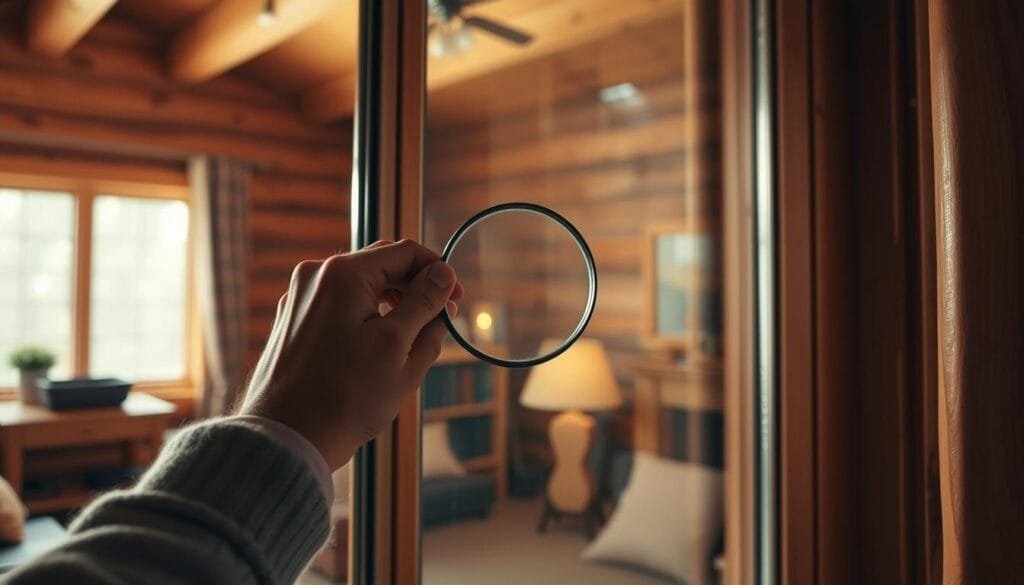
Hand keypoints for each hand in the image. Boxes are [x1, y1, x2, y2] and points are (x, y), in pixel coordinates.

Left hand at [238, 240, 462, 468]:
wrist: (285, 439)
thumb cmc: (346, 398)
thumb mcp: (399, 348)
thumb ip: (425, 304)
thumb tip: (444, 275)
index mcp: (343, 274)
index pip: (406, 252)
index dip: (439, 273)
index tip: (458, 300)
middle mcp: (316, 276)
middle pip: (382, 265)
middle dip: (417, 288)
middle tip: (443, 319)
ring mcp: (300, 298)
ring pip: (362, 287)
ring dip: (394, 304)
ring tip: (415, 339)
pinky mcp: (293, 321)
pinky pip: (340, 306)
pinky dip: (367, 317)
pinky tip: (381, 349)